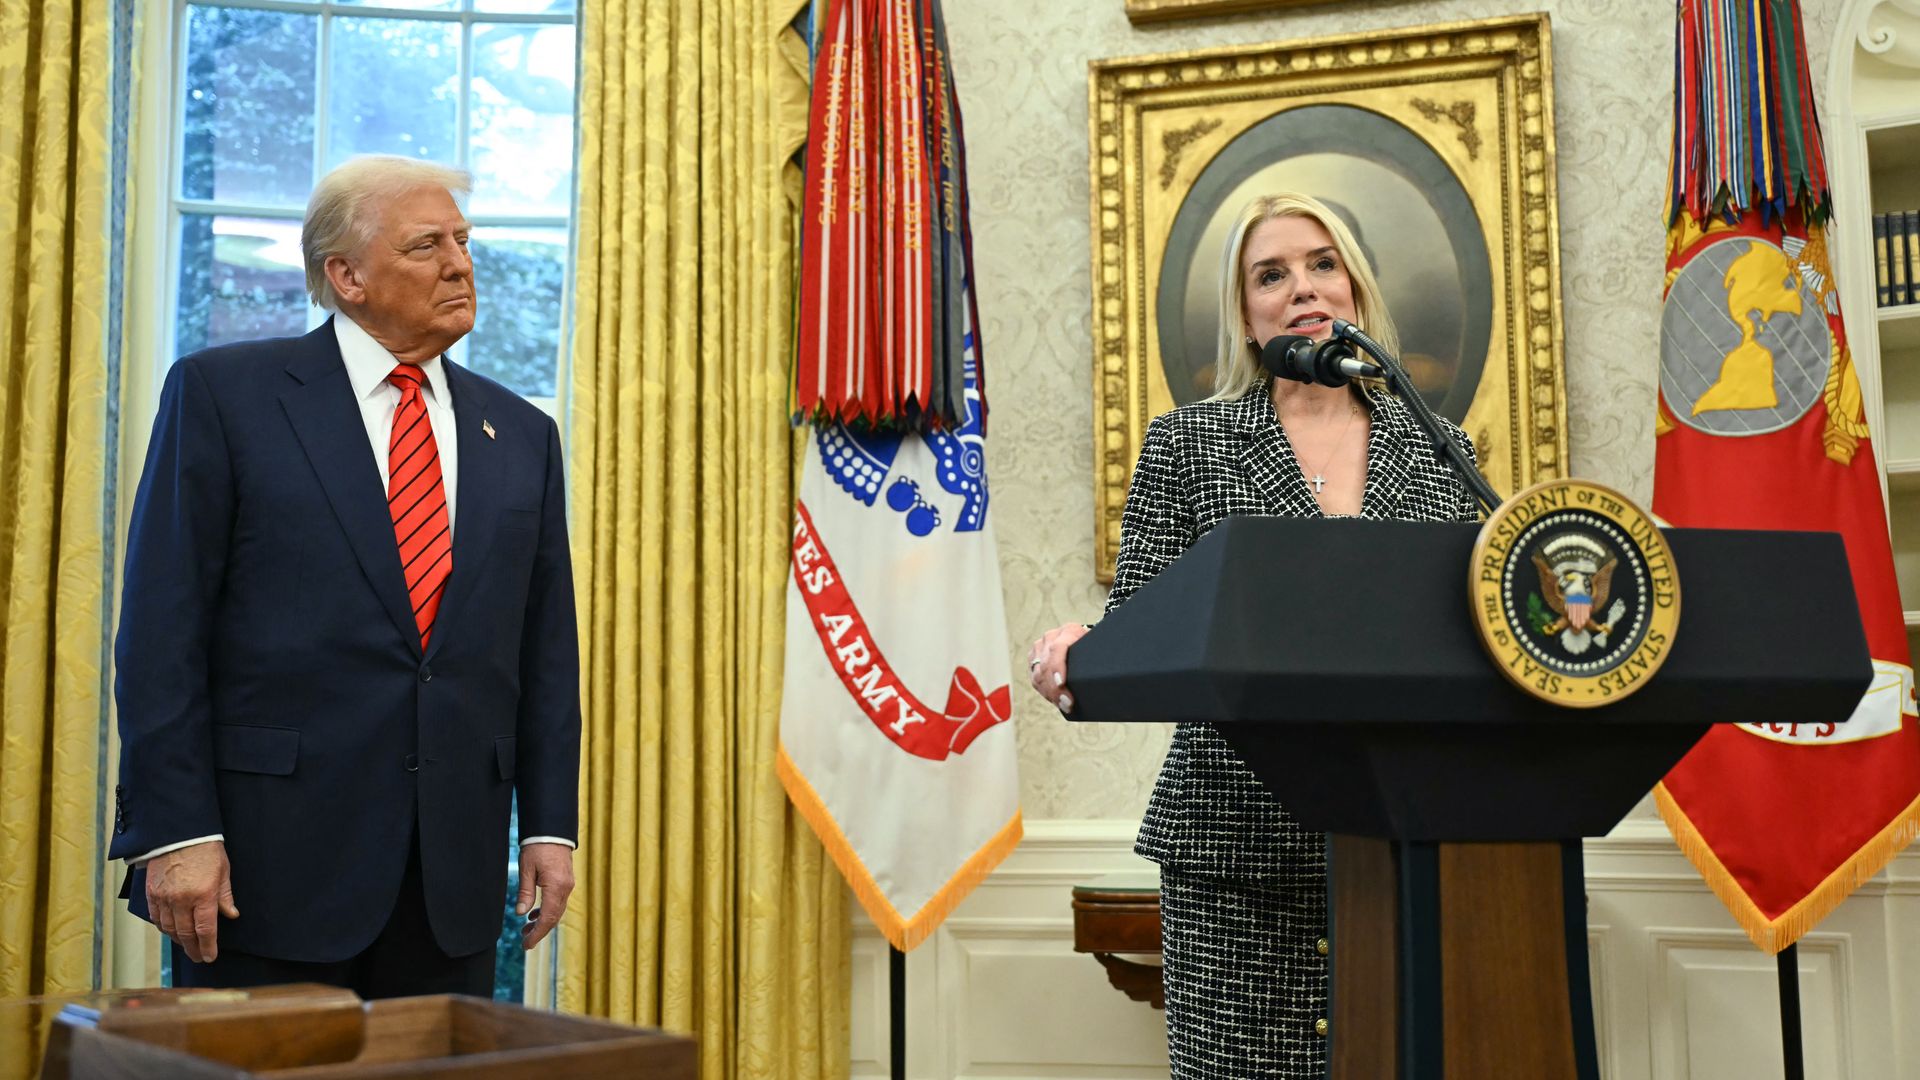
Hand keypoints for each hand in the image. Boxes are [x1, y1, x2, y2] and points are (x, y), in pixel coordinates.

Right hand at [146, 841, 238, 963]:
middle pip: (186, 933)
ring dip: (178, 940)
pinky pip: (155, 917)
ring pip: (169, 928)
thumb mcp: (223, 871)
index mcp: (203, 895)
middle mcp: (182, 900)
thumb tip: (231, 915)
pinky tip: (170, 931)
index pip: (205, 930)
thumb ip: (225, 896)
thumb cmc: (205, 850)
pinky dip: (163, 927)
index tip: (210, 957)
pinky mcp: (151, 893)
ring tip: (187, 946)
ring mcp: (164, 897)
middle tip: (199, 957)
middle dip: (193, 949)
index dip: (207, 946)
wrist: (179, 833)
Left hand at [516, 842, 574, 950]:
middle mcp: (565, 889)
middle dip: (539, 931)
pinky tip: (535, 914)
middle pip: (554, 917)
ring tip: (526, 929)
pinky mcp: (566, 881)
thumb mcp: (527, 869)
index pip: (547, 918)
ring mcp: (568, 885)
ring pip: (557, 911)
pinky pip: (558, 902)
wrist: (553, 830)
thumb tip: (520, 913)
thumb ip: (525, 892)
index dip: (537, 934)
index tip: (527, 945)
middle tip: (525, 942)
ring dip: (542, 922)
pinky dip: (547, 911)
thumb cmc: (538, 847)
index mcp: (556, 887)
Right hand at [1028, 622, 1089, 713]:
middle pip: (1047, 664)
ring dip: (1050, 693)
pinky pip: (1035, 679)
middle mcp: (1052, 637)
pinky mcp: (1034, 658)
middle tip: (1067, 703)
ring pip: (1039, 674)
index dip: (1057, 667)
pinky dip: (1045, 691)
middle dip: (1056, 688)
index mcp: (1069, 631)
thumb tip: (1105, 676)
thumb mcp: (1097, 648)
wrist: (1082, 641)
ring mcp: (1040, 647)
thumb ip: (1097, 658)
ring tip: (1064, 705)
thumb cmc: (1093, 647)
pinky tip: (1055, 700)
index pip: (1058, 648)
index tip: (1062, 683)